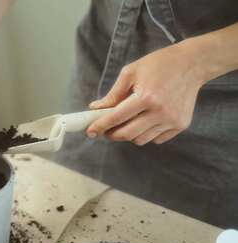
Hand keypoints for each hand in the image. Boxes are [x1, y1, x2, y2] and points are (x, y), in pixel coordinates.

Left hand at [86, 43, 205, 144]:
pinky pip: (156, 139)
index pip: (116, 118)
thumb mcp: (131, 73)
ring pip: (140, 140)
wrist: (192, 64)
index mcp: (146, 97)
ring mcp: (172, 120)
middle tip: (105, 129)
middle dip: (112, 134)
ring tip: (126, 122)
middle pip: (127, 134)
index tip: (90, 131)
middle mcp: (160, 111)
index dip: (100, 126)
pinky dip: (146, 134)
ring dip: (129, 134)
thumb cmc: (159, 65)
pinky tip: (145, 121)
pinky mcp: (181, 125)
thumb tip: (95, 109)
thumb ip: (113, 94)